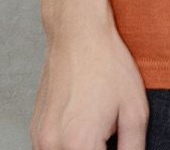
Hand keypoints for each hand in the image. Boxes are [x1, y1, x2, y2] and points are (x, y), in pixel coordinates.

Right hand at [30, 16, 148, 149]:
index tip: (115, 142)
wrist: (78, 32)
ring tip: (97, 127)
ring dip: (81, 149)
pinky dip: (68, 145)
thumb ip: (133, 147)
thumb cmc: (107, 64)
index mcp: (79, 144)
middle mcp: (53, 146)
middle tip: (109, 135)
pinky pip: (51, 149)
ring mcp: (40, 138)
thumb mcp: (134, 109)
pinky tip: (84, 124)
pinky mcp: (35, 129)